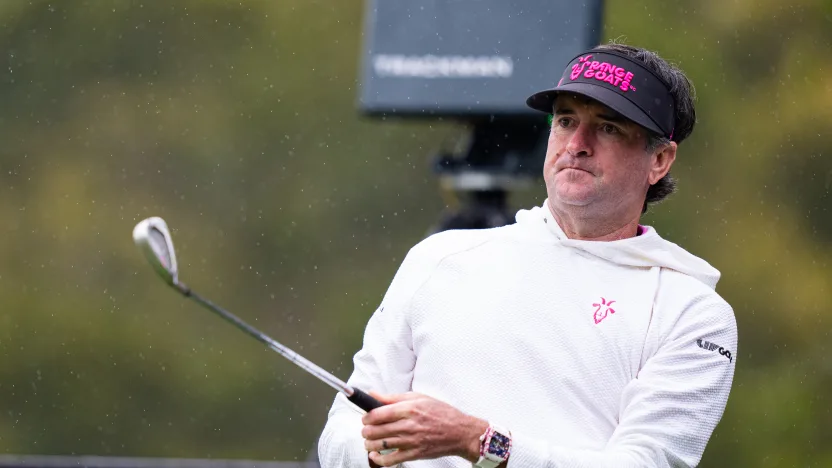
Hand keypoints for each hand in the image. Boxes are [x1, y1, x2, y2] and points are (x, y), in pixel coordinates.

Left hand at [361, 392, 487, 466]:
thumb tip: (373, 394)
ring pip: (379, 444)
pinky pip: (390, 460)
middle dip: (366, 430)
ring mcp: (411, 441)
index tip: (366, 417)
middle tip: (367, 428)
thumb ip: (394, 397)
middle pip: (375, 430)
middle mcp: (409, 425)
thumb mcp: (419, 397)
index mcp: (409, 408)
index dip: (366, 417)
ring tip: (369, 440)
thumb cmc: (442, 413)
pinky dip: (378, 459)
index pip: (378, 413)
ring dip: (369, 443)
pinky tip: (375, 455)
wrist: (460, 432)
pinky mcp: (414, 454)